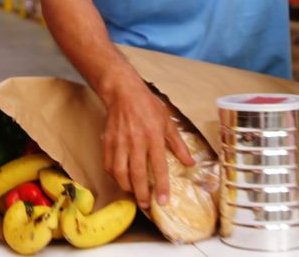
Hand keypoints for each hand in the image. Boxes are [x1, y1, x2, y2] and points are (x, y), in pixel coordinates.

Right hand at [101, 78, 193, 208]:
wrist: (123, 92)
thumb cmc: (148, 106)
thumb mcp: (167, 122)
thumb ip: (178, 145)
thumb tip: (190, 163)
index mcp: (153, 136)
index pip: (158, 166)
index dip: (161, 186)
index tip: (163, 201)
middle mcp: (136, 141)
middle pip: (137, 174)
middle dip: (141, 193)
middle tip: (145, 205)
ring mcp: (119, 142)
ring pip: (120, 172)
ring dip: (127, 187)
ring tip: (134, 194)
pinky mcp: (108, 142)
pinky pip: (108, 165)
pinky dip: (114, 176)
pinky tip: (121, 180)